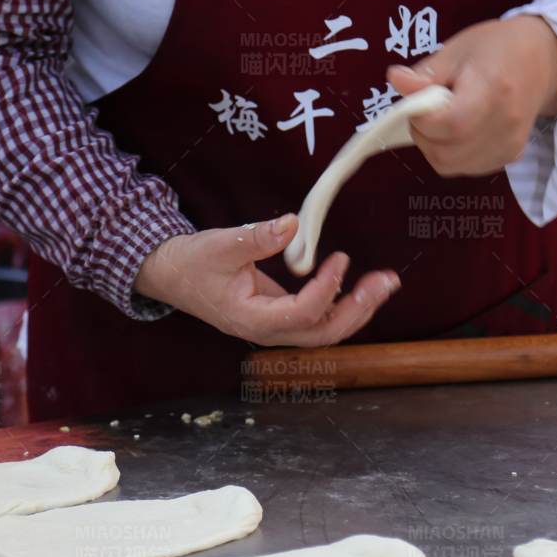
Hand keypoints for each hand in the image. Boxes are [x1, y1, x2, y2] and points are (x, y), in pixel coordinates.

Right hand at [135, 214, 398, 345]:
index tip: (341, 257)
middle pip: (324, 332)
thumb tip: (292, 223)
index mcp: (252, 319)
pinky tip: (361, 285)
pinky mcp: (280, 317)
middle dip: (360, 308)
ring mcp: (276, 328)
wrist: (170, 274)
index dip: (327, 288)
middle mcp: (268, 331)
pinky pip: (319, 319)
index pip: (302, 312)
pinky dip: (343, 304)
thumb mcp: (220, 244)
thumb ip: (257, 237)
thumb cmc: (192, 261)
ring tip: (384, 283)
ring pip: (326, 329)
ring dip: (359, 308)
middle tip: (386, 281)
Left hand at [385, 15, 556, 176]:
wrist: (543, 61)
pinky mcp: (511, 156)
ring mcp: (510, 145)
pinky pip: (466, 168)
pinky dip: (451, 154)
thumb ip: (426, 73)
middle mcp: (505, 123)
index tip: (417, 100)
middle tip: (427, 110)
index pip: (448, 123)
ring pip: (451, 165)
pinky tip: (459, 131)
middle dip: (423, 134)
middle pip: (446, 152)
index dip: (422, 118)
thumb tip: (395, 81)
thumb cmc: (498, 48)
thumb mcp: (458, 49)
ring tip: (443, 119)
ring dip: (434, 146)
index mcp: (493, 89)